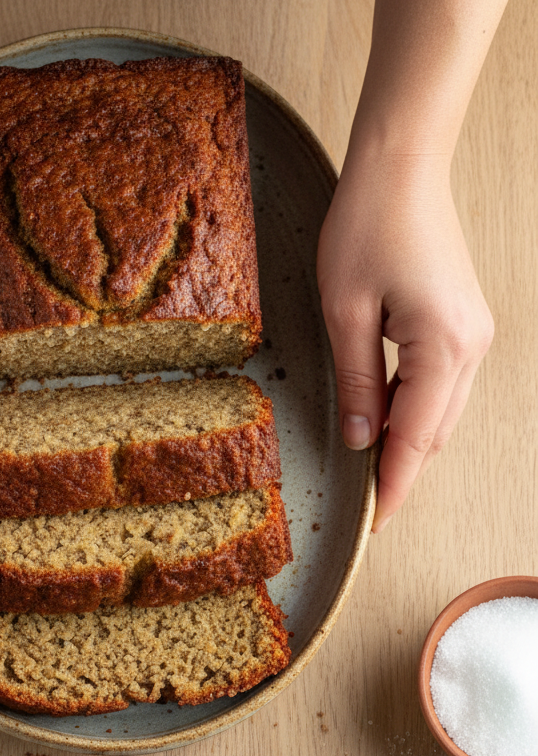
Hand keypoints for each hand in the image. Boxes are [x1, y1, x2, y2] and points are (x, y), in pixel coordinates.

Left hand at [317, 153, 493, 530]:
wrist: (402, 167)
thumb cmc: (367, 225)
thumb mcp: (344, 312)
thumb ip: (356, 383)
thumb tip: (360, 440)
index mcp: (443, 346)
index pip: (415, 438)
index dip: (393, 485)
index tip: (374, 523)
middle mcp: (471, 346)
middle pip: (436, 432)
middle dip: (403, 472)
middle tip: (369, 509)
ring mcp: (475, 334)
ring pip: (442, 412)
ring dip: (409, 442)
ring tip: (372, 472)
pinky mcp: (466, 323)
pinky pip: (443, 386)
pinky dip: (416, 410)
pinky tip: (385, 420)